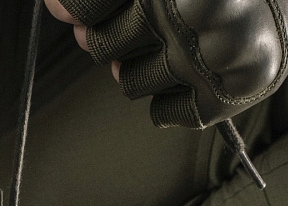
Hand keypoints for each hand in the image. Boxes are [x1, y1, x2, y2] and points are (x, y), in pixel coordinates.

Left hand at [45, 0, 287, 128]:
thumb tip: (57, 8)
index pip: (90, 6)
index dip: (73, 8)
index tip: (67, 11)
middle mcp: (191, 11)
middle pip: (104, 47)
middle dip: (112, 37)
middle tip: (139, 26)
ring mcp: (211, 55)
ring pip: (130, 82)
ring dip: (142, 66)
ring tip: (174, 44)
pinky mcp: (229, 92)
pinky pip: (163, 113)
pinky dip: (168, 97)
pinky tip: (189, 72)